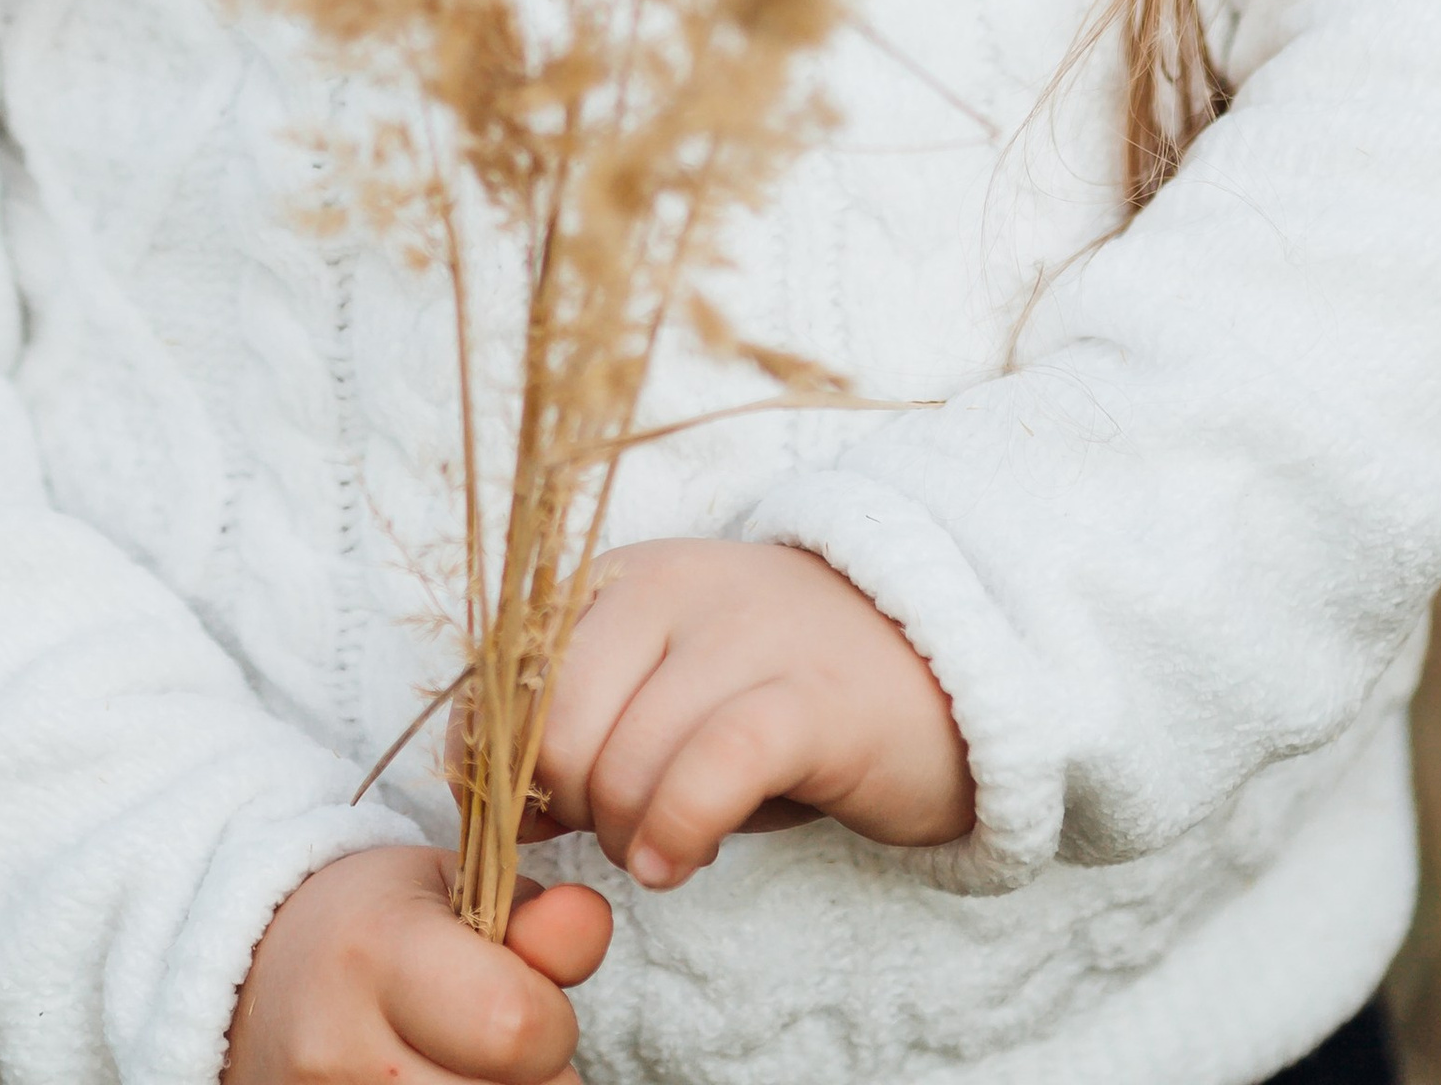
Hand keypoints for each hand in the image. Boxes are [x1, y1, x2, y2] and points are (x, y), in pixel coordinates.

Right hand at [224, 845, 610, 1084]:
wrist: (260, 984)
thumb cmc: (373, 928)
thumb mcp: (449, 889)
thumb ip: (534, 917)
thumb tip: (591, 921)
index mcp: (376, 953)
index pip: (515, 1026)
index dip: (546, 1016)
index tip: (523, 994)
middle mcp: (341, 1051)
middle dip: (533, 1078)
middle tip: (491, 1044)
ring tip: (466, 1070)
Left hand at [525, 539, 974, 891]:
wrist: (939, 669)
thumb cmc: (782, 700)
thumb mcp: (667, 697)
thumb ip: (585, 730)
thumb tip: (501, 806)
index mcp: (625, 578)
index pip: (509, 673)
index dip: (504, 763)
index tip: (542, 811)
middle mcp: (675, 585)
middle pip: (559, 725)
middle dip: (569, 808)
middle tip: (617, 832)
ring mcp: (746, 633)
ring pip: (626, 756)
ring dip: (627, 836)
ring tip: (662, 853)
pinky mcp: (810, 698)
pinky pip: (711, 768)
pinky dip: (677, 831)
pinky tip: (678, 861)